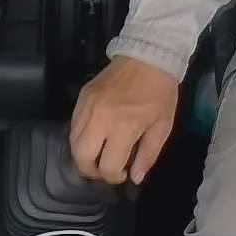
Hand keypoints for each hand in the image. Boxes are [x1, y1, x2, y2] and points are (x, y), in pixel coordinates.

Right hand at [70, 56, 179, 184]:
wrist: (147, 57)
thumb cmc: (159, 93)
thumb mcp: (162, 126)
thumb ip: (148, 155)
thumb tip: (135, 178)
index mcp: (124, 128)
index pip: (108, 166)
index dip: (114, 177)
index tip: (123, 174)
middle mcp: (100, 120)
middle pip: (82, 158)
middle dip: (92, 171)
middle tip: (105, 169)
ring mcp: (87, 107)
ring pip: (73, 143)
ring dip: (84, 155)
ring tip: (99, 155)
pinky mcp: (81, 98)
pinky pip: (73, 126)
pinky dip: (80, 138)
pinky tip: (94, 137)